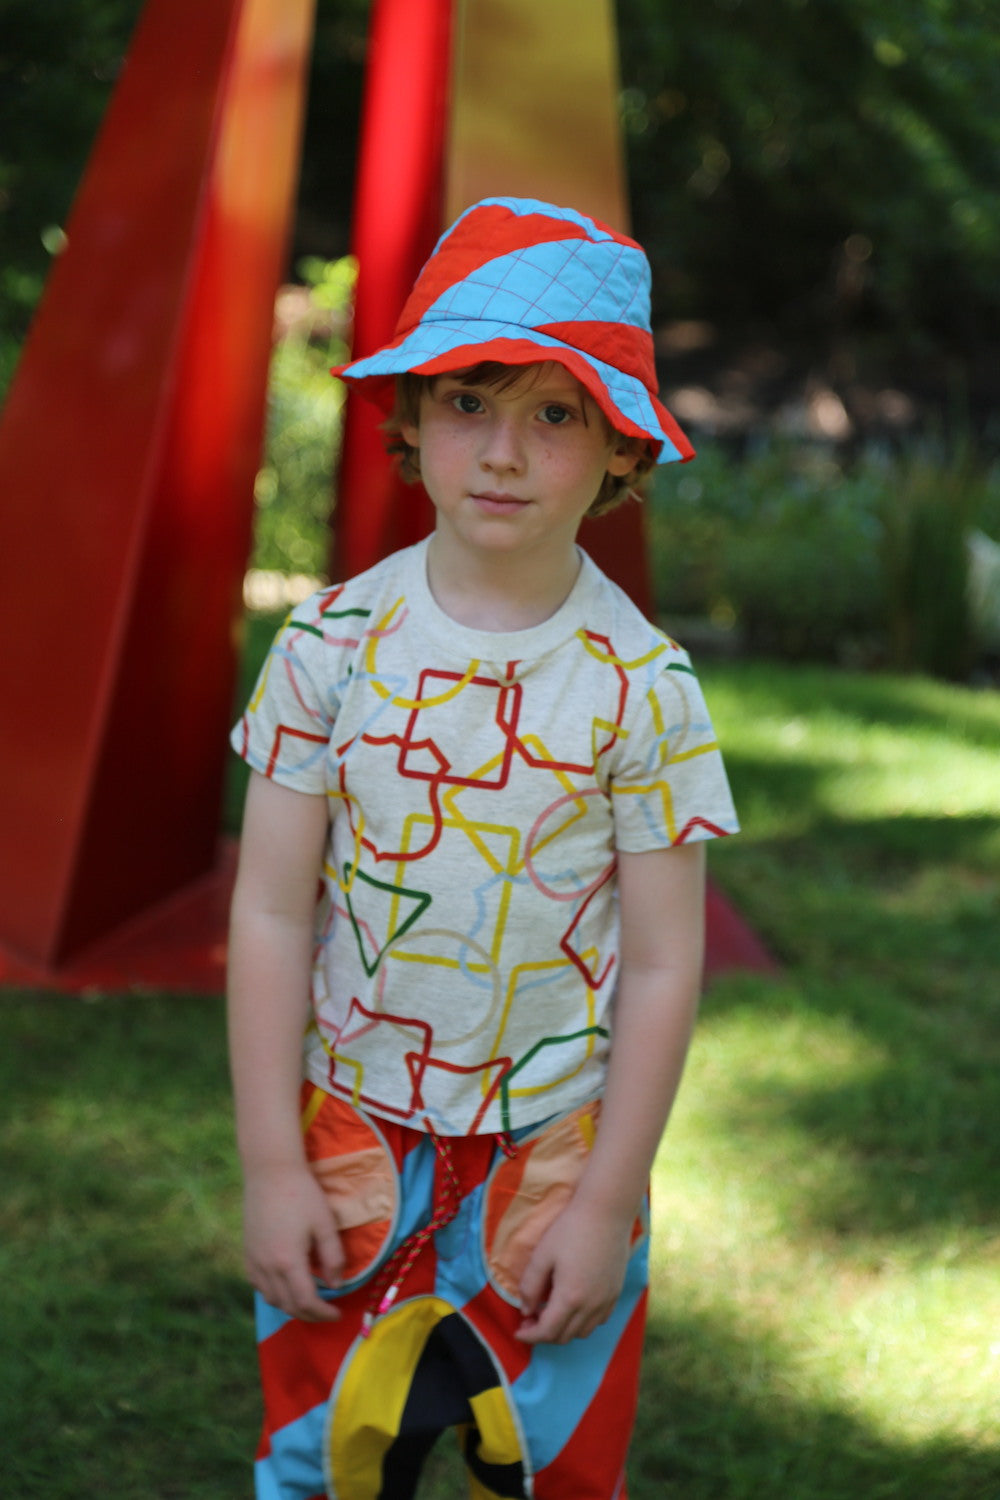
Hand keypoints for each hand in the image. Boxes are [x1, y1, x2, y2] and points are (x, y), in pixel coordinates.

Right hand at [242, 1162, 344, 1321]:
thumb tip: (336, 1285)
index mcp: (288, 1261)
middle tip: (326, 1311)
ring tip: (309, 1300)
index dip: (323, 1313)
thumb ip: (333, 1257)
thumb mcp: (325, 1223)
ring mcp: (253, 1261)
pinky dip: (274, 1293)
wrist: (270, 1172)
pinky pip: (259, 1285)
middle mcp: (267, 1267)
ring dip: (291, 1306)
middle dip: (309, 1314)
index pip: (306, 1302)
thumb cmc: (302, 1194)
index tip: (338, 1314)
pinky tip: (286, 1285)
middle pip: (287, 1305)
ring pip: (271, 1298)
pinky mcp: (247, 1253)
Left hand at [515, 1198, 633, 1345]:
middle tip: (530, 1318)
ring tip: (551, 1311)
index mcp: (570, 1298)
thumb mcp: (542, 1255)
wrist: (606, 1211)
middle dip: (544, 1333)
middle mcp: (591, 1306)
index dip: (530, 1336)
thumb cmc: (570, 1229)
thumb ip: (530, 1286)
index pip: (547, 1332)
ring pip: (583, 1332)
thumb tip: (525, 1310)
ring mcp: (606, 1301)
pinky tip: (574, 1305)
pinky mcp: (616, 1293)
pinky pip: (599, 1320)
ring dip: (564, 1329)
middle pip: (565, 1336)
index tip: (517, 1332)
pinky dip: (583, 1322)